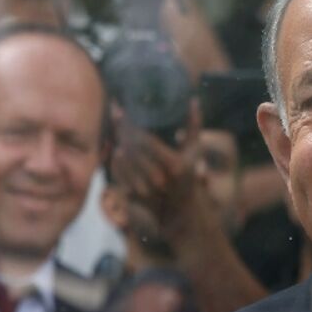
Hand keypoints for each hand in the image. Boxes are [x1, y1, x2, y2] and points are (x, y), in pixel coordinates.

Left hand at [109, 114, 214, 240]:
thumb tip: (193, 100)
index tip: (124, 108)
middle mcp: (159, 178)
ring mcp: (146, 188)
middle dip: (122, 127)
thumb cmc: (188, 176)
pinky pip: (119, 172)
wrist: (181, 212)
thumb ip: (193, 126)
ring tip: (117, 127)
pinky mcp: (134, 196)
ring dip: (118, 140)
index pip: (146, 140)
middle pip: (133, 147)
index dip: (132, 123)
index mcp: (175, 165)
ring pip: (124, 159)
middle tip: (116, 110)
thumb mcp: (194, 152)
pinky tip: (117, 148)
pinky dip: (117, 159)